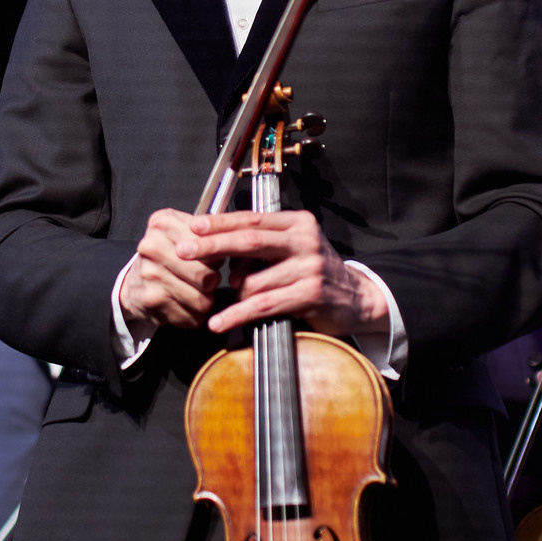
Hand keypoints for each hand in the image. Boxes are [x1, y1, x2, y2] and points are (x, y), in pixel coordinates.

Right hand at [120, 210, 218, 332]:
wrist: (134, 284)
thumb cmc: (165, 257)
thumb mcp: (181, 232)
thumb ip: (206, 233)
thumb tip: (231, 246)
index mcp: (163, 223)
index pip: (208, 244)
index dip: (216, 255)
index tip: (210, 258)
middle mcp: (153, 247)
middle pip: (207, 274)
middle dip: (213, 281)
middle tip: (206, 279)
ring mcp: (151, 274)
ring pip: (202, 299)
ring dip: (204, 301)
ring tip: (195, 293)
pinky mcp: (152, 300)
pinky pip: (190, 316)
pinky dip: (193, 316)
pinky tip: (183, 305)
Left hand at [180, 210, 382, 338]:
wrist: (356, 298)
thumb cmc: (313, 272)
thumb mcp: (293, 247)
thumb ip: (262, 241)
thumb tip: (215, 241)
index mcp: (297, 222)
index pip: (252, 218)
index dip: (221, 222)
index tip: (194, 226)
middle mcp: (305, 240)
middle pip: (249, 241)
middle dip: (212, 246)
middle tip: (184, 252)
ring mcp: (309, 267)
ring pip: (253, 280)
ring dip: (237, 293)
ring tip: (236, 299)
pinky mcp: (310, 294)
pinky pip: (263, 305)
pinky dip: (237, 315)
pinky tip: (220, 322)